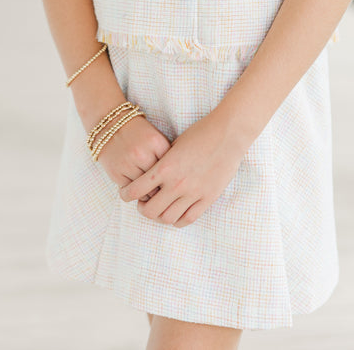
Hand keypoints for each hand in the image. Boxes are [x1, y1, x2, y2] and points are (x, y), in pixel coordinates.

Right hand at [96, 114, 170, 199]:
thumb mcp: (156, 138)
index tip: (171, 177)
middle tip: (160, 187)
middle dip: (160, 187)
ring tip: (148, 186)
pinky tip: (135, 184)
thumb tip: (174, 183)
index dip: (172, 175)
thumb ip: (167, 156)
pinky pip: (130, 191)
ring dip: (148, 192)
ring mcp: (127, 164)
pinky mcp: (116, 173)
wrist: (110, 125)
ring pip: (145, 191)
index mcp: (156, 142)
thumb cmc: (139, 133)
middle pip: (159, 182)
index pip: (171, 168)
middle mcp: (142, 153)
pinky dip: (134, 190)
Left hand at [118, 112, 246, 227]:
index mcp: (165, 168)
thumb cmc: (201, 133)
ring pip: (168, 218)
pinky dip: (178, 220)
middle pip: (150, 211)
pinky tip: (176, 212)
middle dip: (142, 209)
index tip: (126, 194)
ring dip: (159, 216)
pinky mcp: (208, 198)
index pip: (136, 190)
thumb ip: (162, 162)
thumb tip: (151, 175)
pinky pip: (188, 218)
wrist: (228, 134)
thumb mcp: (174, 145)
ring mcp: (193, 193)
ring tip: (160, 208)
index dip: (126, 195)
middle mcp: (176, 184)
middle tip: (143, 203)